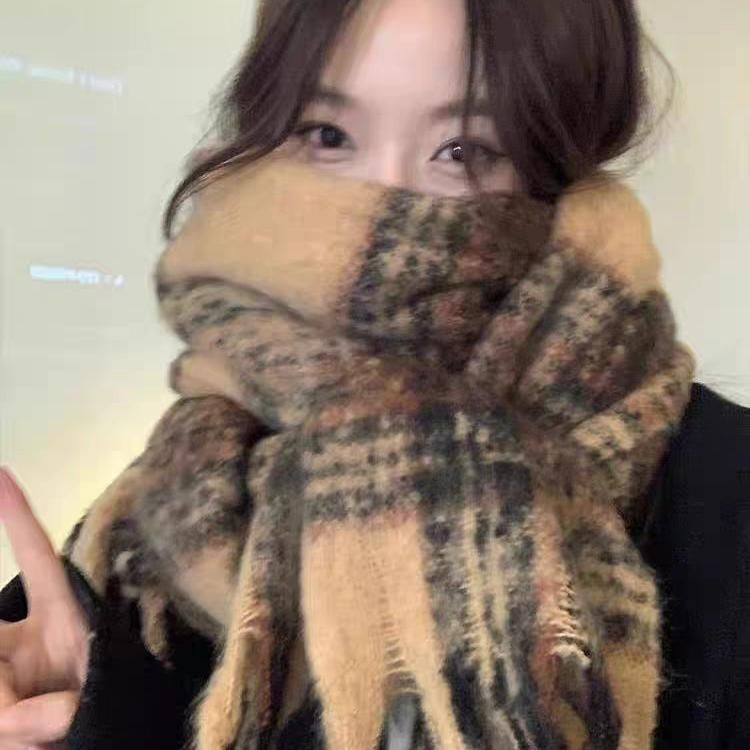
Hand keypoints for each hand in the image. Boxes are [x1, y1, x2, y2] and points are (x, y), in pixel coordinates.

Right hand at [0, 468, 89, 749]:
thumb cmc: (108, 720)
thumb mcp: (88, 713)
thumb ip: (52, 714)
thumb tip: (23, 716)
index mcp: (62, 616)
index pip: (36, 555)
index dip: (17, 515)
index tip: (2, 472)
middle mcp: (26, 636)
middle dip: (5, 684)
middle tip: (21, 712)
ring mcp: (7, 667)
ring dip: (8, 713)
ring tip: (30, 730)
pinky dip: (6, 724)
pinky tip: (19, 731)